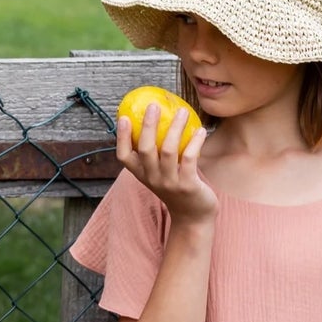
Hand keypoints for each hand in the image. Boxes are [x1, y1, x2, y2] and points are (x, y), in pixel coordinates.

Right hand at [116, 106, 216, 226]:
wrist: (193, 215)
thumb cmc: (177, 187)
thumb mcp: (161, 173)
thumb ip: (157, 154)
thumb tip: (160, 121)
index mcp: (142, 174)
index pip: (124, 156)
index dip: (121, 137)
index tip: (123, 117)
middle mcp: (152, 179)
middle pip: (145, 149)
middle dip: (147, 125)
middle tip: (154, 105)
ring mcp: (168, 182)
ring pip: (167, 150)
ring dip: (175, 128)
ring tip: (183, 111)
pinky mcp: (187, 185)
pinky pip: (190, 158)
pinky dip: (195, 142)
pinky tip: (200, 130)